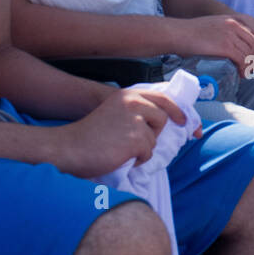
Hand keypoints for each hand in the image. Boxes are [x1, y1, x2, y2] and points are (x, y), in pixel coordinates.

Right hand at [59, 88, 189, 178]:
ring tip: (121, 149)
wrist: (69, 148)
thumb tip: (163, 121)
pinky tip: (120, 156)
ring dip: (142, 148)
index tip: (183, 120)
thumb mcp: (114, 113)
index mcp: (128, 95)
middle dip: (154, 133)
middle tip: (137, 143)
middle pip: (163, 118)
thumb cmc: (89, 135)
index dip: (176, 110)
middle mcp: (133, 103)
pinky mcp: (136, 138)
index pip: (162, 98)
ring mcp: (135, 120)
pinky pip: (147, 153)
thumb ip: (135, 112)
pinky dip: (137, 159)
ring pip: (154, 139)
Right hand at [175, 14, 253, 73]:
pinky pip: (242, 59)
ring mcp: (231, 34)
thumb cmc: (193, 33)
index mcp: (235, 18)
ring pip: (250, 52)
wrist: (178, 33)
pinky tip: (239, 73)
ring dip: (250, 65)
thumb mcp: (217, 25)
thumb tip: (241, 48)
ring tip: (244, 72)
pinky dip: (243, 69)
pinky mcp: (225, 45)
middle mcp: (235, 24)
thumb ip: (230, 31)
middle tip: (252, 68)